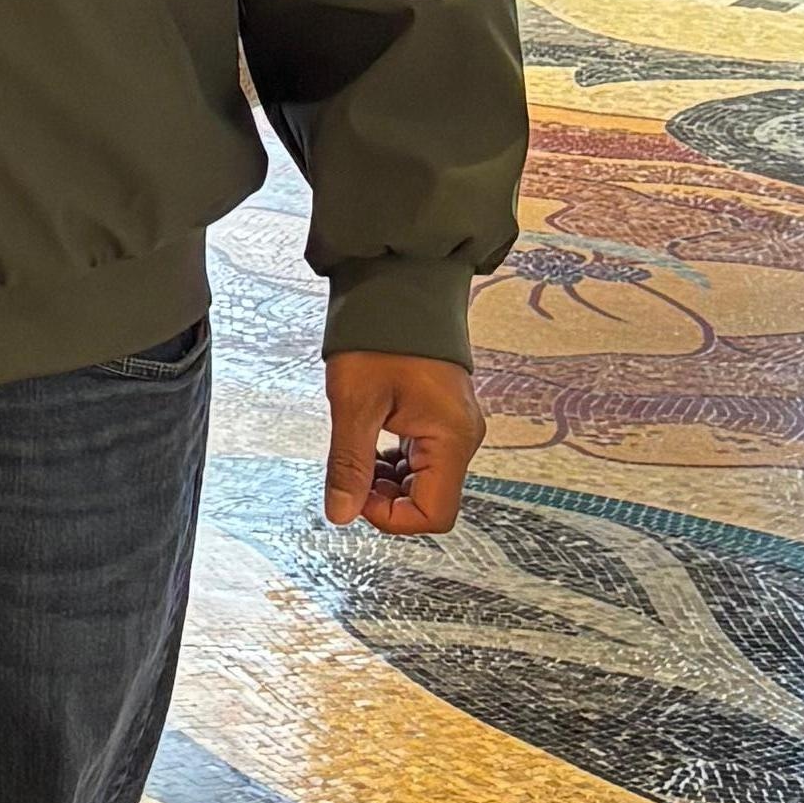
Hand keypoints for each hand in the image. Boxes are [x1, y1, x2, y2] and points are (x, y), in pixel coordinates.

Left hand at [324, 352, 481, 539]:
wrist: (397, 285)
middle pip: (430, 500)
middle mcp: (462, 437)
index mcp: (451, 438)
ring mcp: (454, 427)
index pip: (434, 514)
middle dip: (386, 498)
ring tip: (357, 450)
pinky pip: (421, 458)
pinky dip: (392, 462)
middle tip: (351, 471)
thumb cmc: (381, 334)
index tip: (356, 493)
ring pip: (424, 481)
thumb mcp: (355, 403)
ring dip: (386, 480)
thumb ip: (349, 463)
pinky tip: (369, 440)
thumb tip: (341, 513)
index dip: (390, 517)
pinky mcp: (442, 417)